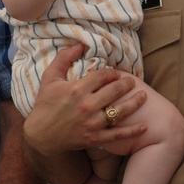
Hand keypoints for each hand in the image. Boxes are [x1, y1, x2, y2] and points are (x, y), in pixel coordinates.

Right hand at [24, 44, 146, 154]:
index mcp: (76, 89)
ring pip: (120, 111)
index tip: (116, 73)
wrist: (39, 136)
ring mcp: (92, 123)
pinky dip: (132, 132)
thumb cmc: (45, 105)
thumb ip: (63, 59)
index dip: (112, 72)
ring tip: (143, 96)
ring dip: (135, 102)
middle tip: (133, 81)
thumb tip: (80, 44)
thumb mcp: (50, 78)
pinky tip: (144, 126)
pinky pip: (117, 134)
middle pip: (115, 90)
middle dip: (127, 84)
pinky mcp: (94, 138)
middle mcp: (86, 105)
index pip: (102, 75)